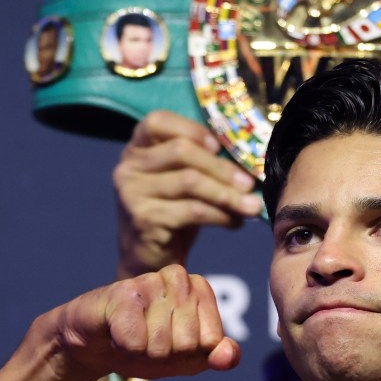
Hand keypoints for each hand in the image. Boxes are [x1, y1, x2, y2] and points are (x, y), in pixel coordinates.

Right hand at [48, 264, 241, 380]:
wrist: (93, 344)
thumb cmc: (143, 346)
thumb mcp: (186, 358)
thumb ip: (214, 356)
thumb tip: (230, 356)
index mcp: (200, 289)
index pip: (212, 341)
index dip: (188, 355)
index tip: (170, 345)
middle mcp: (179, 278)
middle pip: (187, 344)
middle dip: (164, 356)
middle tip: (145, 341)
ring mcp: (150, 282)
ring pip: (161, 345)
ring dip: (141, 353)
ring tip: (130, 336)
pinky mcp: (121, 294)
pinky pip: (135, 342)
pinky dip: (123, 348)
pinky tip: (115, 333)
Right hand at [113, 110, 262, 278]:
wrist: (148, 259)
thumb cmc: (171, 213)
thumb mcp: (182, 181)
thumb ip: (201, 163)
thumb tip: (248, 162)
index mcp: (136, 149)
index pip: (157, 121)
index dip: (191, 129)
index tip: (219, 147)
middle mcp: (128, 167)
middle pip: (181, 151)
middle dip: (221, 168)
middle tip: (249, 184)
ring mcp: (132, 193)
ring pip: (190, 182)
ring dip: (227, 194)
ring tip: (251, 207)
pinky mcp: (143, 219)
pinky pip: (192, 210)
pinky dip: (220, 216)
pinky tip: (235, 222)